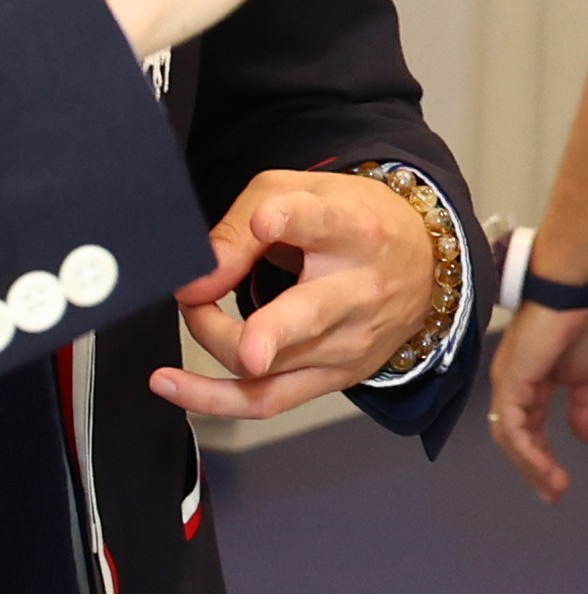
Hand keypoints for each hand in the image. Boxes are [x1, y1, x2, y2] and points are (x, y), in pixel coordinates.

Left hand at [151, 168, 439, 421]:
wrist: (423, 266)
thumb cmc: (351, 221)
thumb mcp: (301, 193)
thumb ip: (241, 229)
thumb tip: (196, 278)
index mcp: (352, 231)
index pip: (323, 223)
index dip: (289, 219)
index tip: (262, 219)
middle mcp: (357, 291)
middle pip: (306, 315)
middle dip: (258, 326)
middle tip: (198, 309)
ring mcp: (349, 342)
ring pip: (267, 363)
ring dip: (209, 337)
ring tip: (191, 308)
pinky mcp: (335, 378)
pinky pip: (267, 401)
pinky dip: (214, 399)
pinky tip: (171, 386)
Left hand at [489, 294, 587, 501]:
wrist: (574, 295)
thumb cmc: (581, 327)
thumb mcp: (585, 379)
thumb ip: (582, 408)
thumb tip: (583, 438)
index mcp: (528, 383)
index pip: (527, 428)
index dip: (540, 458)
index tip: (558, 485)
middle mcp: (510, 384)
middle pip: (513, 437)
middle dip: (532, 469)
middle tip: (551, 496)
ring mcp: (507, 382)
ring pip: (508, 436)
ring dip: (530, 466)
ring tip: (553, 489)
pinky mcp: (511, 381)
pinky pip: (512, 425)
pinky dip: (526, 451)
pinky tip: (544, 469)